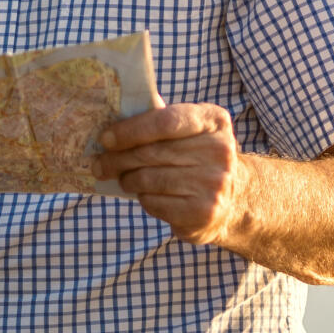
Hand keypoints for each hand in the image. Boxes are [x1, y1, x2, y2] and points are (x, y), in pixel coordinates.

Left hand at [92, 103, 245, 244]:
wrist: (235, 198)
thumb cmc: (198, 157)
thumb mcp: (190, 131)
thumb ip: (161, 121)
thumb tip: (113, 121)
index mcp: (214, 121)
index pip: (167, 121)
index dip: (131, 130)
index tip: (105, 138)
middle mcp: (219, 151)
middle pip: (152, 152)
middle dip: (118, 158)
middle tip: (99, 164)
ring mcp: (214, 183)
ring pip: (149, 178)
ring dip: (128, 179)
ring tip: (124, 178)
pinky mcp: (203, 211)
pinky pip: (155, 202)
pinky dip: (143, 198)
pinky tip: (146, 194)